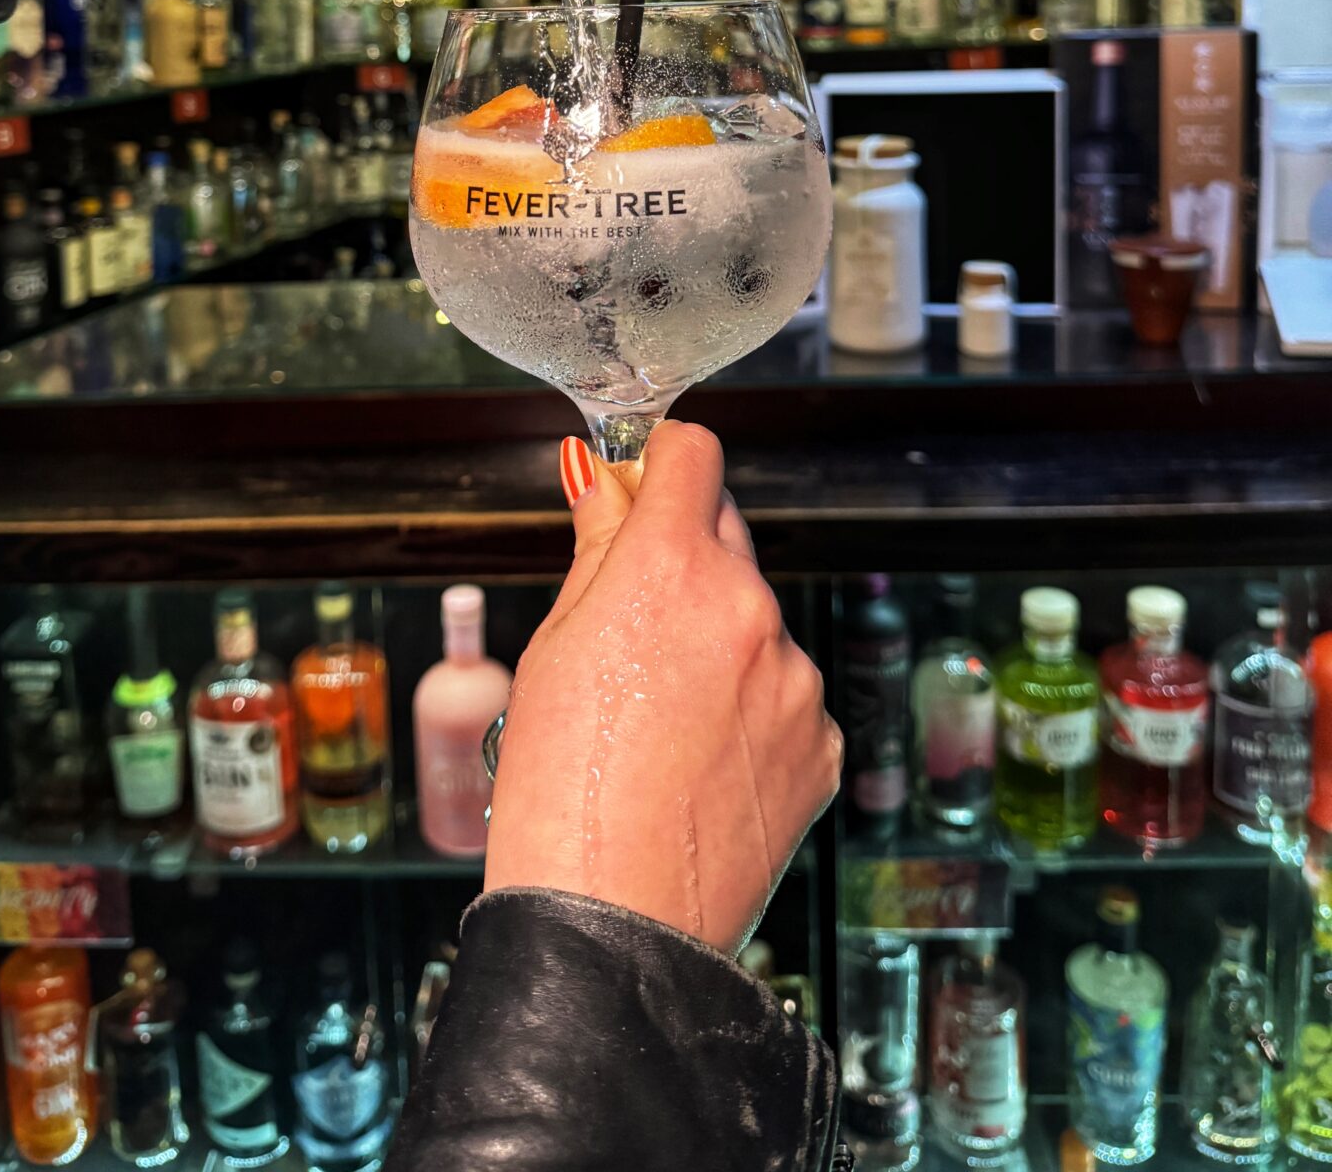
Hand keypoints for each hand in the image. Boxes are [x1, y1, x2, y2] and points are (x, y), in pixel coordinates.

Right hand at [483, 422, 840, 953]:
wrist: (610, 922)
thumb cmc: (562, 790)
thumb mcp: (553, 646)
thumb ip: (596, 546)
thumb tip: (602, 476)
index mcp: (673, 568)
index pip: (692, 454)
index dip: (659, 464)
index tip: (640, 487)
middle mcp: (749, 609)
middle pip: (723, 533)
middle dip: (681, 557)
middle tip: (627, 625)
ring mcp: (795, 678)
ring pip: (754, 620)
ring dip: (717, 641)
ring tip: (657, 721)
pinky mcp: (822, 742)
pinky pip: (784, 694)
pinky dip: (749, 710)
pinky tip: (697, 761)